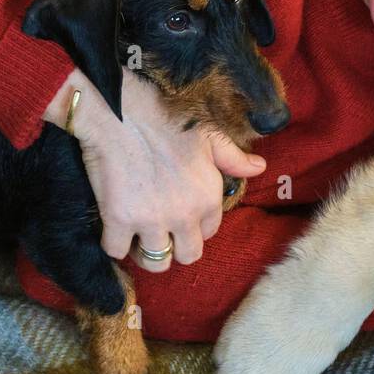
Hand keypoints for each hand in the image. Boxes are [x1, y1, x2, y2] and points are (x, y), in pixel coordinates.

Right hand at [44, 68, 265, 269]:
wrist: (123, 111)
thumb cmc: (168, 118)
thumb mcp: (211, 136)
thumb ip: (234, 159)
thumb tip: (259, 168)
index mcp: (208, 198)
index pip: (210, 232)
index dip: (197, 226)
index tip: (183, 214)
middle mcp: (184, 216)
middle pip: (188, 256)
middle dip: (178, 248)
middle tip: (164, 231)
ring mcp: (150, 221)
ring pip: (156, 263)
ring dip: (149, 253)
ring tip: (140, 237)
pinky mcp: (118, 220)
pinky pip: (117, 251)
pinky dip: (115, 244)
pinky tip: (115, 229)